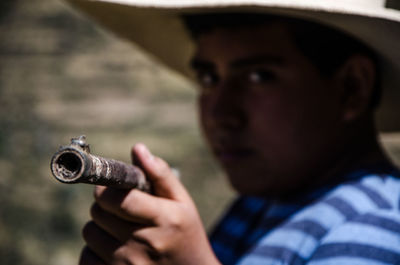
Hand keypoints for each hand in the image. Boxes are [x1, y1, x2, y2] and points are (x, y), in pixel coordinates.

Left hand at [79, 143, 220, 264]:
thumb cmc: (185, 233)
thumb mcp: (182, 202)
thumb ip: (160, 174)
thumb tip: (137, 148)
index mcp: (164, 219)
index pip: (119, 199)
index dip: (107, 190)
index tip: (109, 188)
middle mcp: (145, 243)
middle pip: (99, 213)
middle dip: (104, 205)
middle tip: (119, 208)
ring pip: (89, 233)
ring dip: (99, 226)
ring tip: (119, 229)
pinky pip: (85, 257)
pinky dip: (94, 250)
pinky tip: (114, 249)